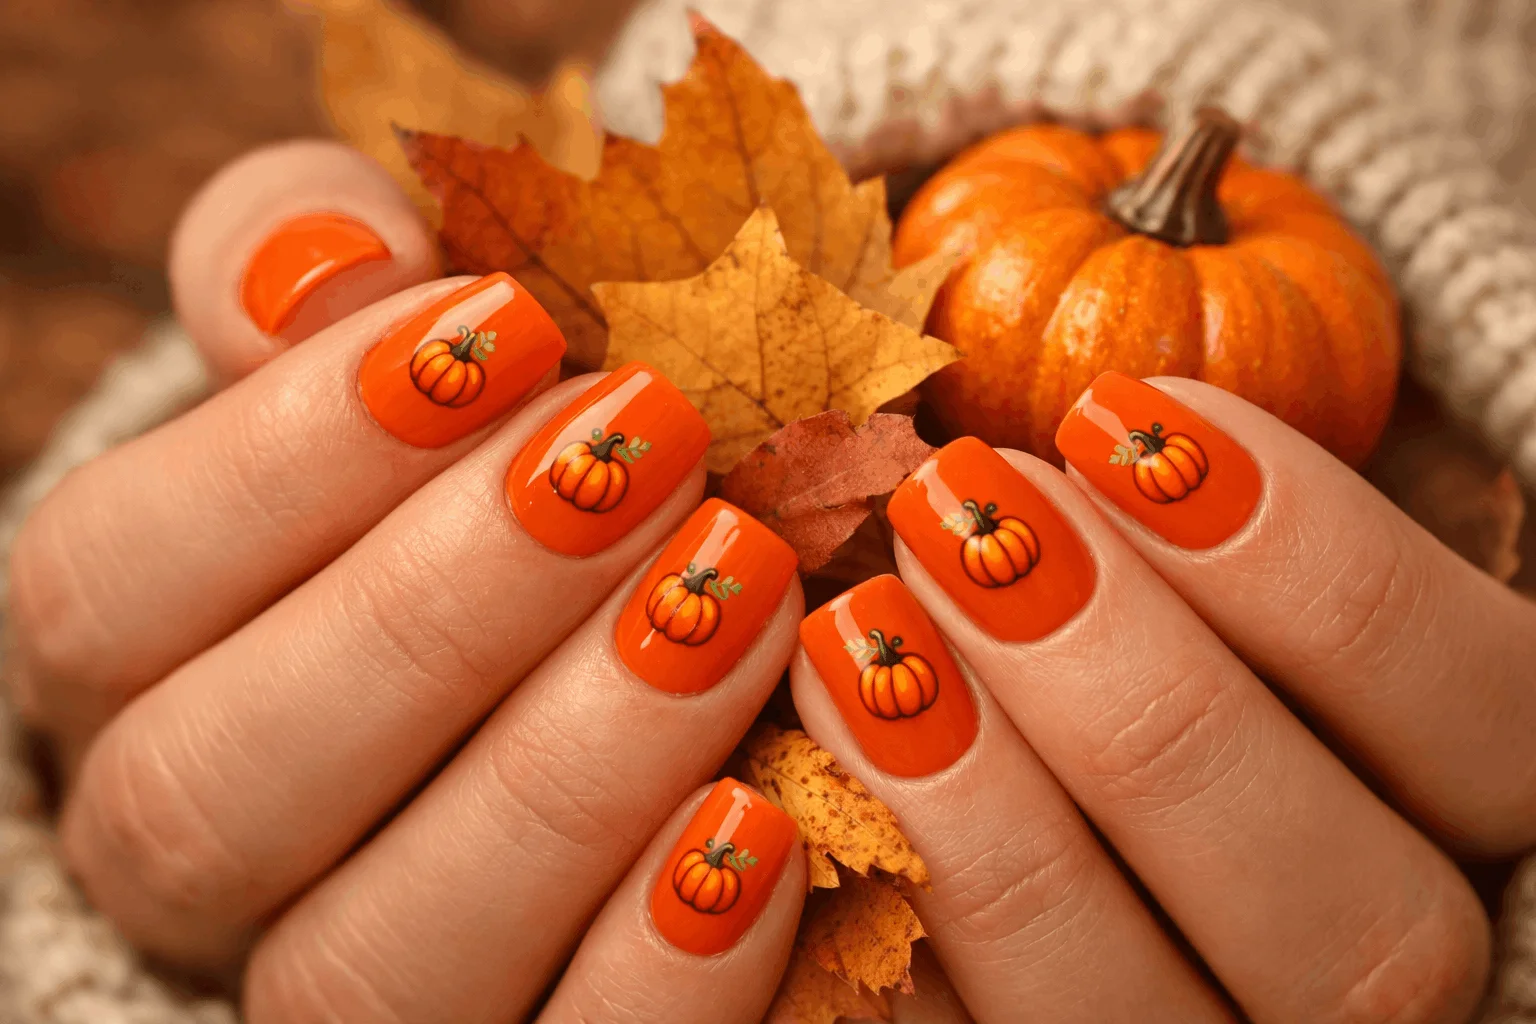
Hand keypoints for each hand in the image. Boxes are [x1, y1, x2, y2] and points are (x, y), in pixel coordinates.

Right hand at [6, 141, 810, 1021]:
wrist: (607, 616)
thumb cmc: (485, 446)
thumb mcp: (398, 331)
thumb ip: (314, 265)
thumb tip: (318, 263)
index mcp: (138, 658)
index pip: (107, 583)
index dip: (291, 456)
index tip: (508, 329)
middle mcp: (203, 852)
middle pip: (207, 791)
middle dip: (435, 610)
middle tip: (644, 454)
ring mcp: (354, 976)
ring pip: (365, 967)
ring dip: (560, 778)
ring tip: (731, 602)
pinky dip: (656, 970)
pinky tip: (770, 820)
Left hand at [792, 374, 1532, 1023]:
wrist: (1079, 815)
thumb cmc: (1150, 616)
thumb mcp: (1206, 555)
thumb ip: (1194, 507)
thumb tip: (1103, 416)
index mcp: (1473, 814)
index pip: (1480, 705)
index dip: (1304, 552)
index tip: (1114, 418)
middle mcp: (1381, 976)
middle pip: (1349, 912)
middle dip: (1134, 692)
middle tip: (962, 513)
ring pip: (1135, 1016)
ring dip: (985, 819)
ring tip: (854, 633)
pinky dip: (867, 921)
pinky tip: (778, 783)